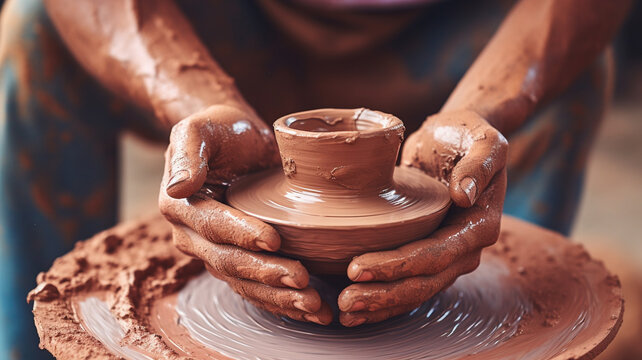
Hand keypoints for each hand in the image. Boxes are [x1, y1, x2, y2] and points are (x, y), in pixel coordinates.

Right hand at [159, 104, 332, 324]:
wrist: (235, 138)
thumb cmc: (220, 129)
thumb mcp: (201, 128)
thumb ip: (188, 152)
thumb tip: (178, 187)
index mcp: (180, 206)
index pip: (212, 226)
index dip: (241, 235)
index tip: (273, 240)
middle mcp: (193, 236)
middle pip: (229, 262)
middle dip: (266, 274)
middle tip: (302, 280)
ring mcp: (214, 252)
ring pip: (244, 282)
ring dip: (278, 296)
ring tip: (314, 305)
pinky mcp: (238, 259)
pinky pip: (256, 286)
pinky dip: (282, 300)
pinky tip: (311, 310)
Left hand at [338, 110, 506, 326]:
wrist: (456, 136)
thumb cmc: (466, 134)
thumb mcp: (483, 138)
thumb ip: (479, 163)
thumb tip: (464, 194)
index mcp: (480, 225)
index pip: (435, 254)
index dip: (397, 265)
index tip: (358, 268)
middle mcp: (465, 248)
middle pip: (423, 281)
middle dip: (383, 294)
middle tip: (345, 300)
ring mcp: (448, 255)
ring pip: (415, 290)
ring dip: (380, 304)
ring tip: (345, 312)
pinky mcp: (428, 253)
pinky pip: (408, 283)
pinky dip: (384, 298)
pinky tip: (358, 309)